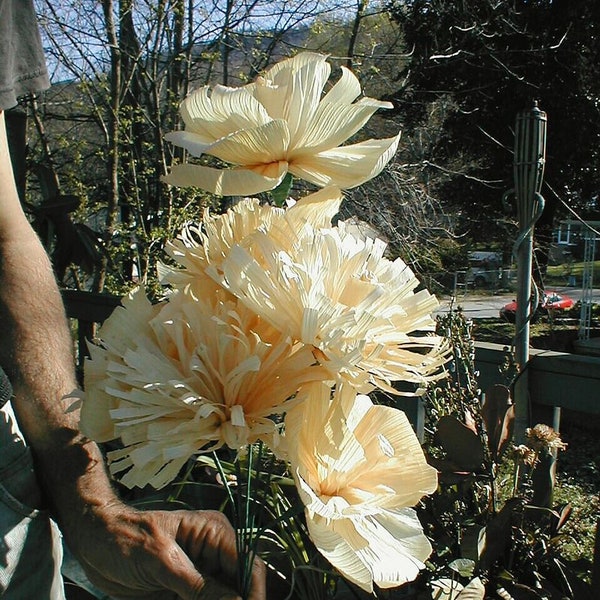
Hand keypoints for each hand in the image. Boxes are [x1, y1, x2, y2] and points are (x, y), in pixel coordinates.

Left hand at [70, 503, 265, 599]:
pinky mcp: (186, 590)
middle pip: (239, 587)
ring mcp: (201, 574)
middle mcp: (214, 554)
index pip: (249, 565)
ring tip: (174, 598)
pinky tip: (171, 599)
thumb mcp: (162, 562)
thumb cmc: (125, 539)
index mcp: (214, 533)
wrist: (93, 543)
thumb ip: (199, 586)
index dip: (254, 594)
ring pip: (223, 597)